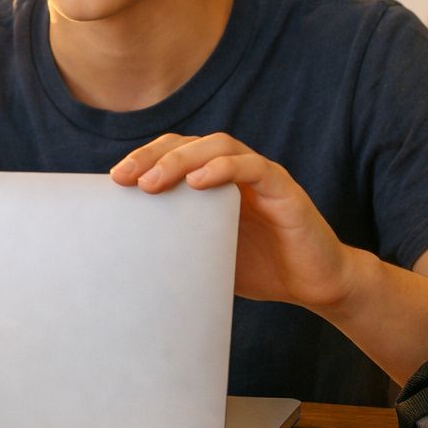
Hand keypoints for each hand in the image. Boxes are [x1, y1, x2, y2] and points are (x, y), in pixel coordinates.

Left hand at [110, 133, 354, 313]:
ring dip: (181, 160)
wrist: (314, 284)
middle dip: (152, 155)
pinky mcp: (283, 188)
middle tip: (123, 177)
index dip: (143, 159)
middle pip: (188, 143)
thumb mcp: (206, 255)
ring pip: (218, 146)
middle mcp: (234, 170)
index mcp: (213, 182)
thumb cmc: (261, 269)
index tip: (114, 181)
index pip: (173, 154)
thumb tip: (127, 260)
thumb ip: (178, 245)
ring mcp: (260, 175)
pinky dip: (224, 168)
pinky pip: (253, 168)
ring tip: (152, 182)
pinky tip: (199, 182)